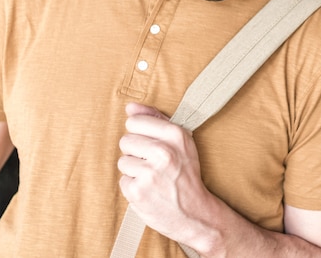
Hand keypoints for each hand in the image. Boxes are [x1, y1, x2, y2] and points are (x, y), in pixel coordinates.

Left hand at [117, 102, 212, 243]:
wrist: (197, 215)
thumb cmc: (186, 174)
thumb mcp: (180, 142)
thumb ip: (155, 119)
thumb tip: (130, 106)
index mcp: (175, 135)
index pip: (135, 121)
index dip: (139, 133)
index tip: (150, 144)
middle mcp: (163, 152)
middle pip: (126, 140)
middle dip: (135, 152)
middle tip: (152, 164)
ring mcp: (150, 173)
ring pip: (123, 161)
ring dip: (134, 170)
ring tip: (152, 178)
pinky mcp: (138, 192)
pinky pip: (123, 181)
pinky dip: (133, 187)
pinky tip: (149, 191)